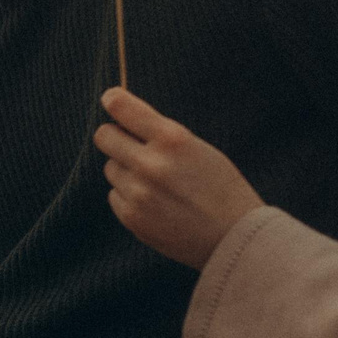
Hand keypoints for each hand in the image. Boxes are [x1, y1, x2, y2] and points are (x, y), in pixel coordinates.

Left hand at [94, 88, 265, 268]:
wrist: (233, 237)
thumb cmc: (221, 188)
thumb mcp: (199, 149)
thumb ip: (162, 134)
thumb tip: (123, 121)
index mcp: (172, 139)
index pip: (123, 108)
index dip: (114, 101)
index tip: (111, 100)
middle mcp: (150, 164)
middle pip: (104, 137)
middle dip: (115, 137)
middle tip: (129, 143)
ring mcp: (138, 193)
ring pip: (110, 167)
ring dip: (125, 169)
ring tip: (156, 182)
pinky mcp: (131, 217)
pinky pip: (115, 195)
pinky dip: (128, 195)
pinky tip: (155, 203)